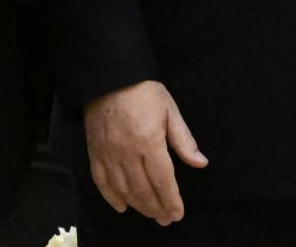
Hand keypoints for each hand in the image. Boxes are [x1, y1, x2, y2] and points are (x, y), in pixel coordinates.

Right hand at [84, 80, 208, 225]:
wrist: (109, 76)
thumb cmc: (144, 91)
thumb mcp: (170, 110)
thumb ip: (184, 140)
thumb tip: (200, 163)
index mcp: (149, 141)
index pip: (162, 180)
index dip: (171, 200)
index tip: (177, 213)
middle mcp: (127, 152)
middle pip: (143, 190)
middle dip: (156, 208)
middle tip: (166, 219)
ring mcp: (108, 154)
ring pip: (123, 189)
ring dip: (138, 206)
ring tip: (150, 214)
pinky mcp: (95, 152)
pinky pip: (101, 181)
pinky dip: (111, 197)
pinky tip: (122, 207)